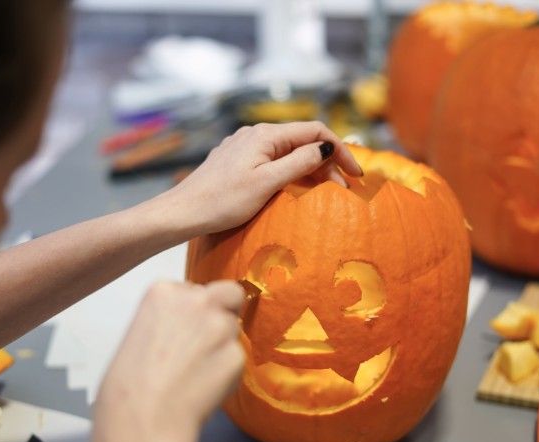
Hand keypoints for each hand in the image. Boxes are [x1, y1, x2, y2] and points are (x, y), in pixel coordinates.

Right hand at [93, 280, 244, 441]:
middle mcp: (196, 300)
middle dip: (223, 311)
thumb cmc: (128, 384)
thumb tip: (193, 325)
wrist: (143, 420)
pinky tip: (204, 389)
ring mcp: (220, 326)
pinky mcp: (236, 355)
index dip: (192, 311)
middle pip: (228, 294)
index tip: (180, 332)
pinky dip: (227, 373)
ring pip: (234, 329)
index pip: (194, 288)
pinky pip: (237, 359)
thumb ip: (170, 319)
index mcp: (164, 290)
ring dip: (223, 346)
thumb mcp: (140, 332)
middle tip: (207, 342)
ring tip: (197, 374)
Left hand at [165, 121, 362, 233]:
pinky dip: (292, 173)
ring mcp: (244, 148)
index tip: (356, 175)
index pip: (315, 132)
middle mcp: (255, 134)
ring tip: (326, 192)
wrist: (182, 213)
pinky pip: (273, 161)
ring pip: (288, 152)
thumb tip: (326, 146)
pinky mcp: (237, 162)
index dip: (340, 150)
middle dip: (327, 162)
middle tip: (344, 190)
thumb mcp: (267, 183)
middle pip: (303, 141)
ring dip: (311, 169)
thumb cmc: (222, 202)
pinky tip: (296, 190)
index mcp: (265, 135)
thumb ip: (299, 163)